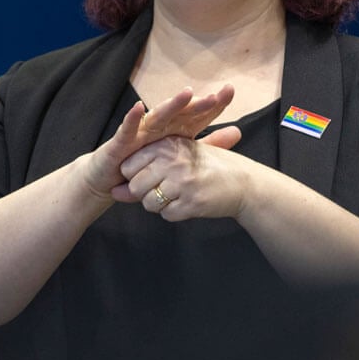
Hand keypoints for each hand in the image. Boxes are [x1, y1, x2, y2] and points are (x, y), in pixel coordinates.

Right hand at [76, 85, 234, 199]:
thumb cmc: (147, 167)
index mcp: (175, 130)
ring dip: (171, 106)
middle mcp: (159, 127)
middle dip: (196, 104)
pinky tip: (139, 107)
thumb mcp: (182, 157)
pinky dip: (133, 119)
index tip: (230, 90)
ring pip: (157, 117)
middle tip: (214, 96)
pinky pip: (127, 130)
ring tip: (185, 95)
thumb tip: (238, 132)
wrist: (113, 182)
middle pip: (180, 113)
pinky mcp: (121, 142)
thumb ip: (208, 145)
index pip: (196, 115)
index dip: (213, 104)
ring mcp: (140, 133)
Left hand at [111, 125, 248, 220]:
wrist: (244, 183)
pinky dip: (174, 213)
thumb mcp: (177, 158)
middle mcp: (172, 161)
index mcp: (167, 145)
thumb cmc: (208, 167)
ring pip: (149, 203)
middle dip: (145, 193)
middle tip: (166, 189)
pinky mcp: (192, 202)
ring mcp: (182, 182)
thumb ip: (144, 172)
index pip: (128, 166)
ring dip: (160, 205)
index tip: (151, 177)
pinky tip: (188, 202)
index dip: (135, 177)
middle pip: (136, 186)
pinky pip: (167, 215)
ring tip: (178, 195)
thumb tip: (114, 192)